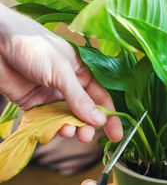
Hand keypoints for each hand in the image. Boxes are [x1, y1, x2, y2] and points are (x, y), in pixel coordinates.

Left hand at [0, 4, 122, 142]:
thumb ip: (79, 98)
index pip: (100, 97)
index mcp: (81, 73)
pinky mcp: (35, 105)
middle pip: (84, 112)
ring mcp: (52, 97)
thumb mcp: (62, 71)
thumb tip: (99, 120)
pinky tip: (56, 130)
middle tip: (88, 136)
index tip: (116, 134)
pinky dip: (54, 128)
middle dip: (88, 126)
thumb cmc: (34, 47)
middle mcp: (69, 87)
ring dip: (71, 128)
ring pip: (67, 119)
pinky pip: (49, 121)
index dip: (109, 116)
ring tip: (70, 132)